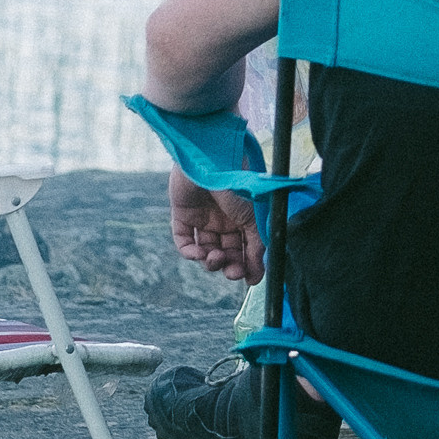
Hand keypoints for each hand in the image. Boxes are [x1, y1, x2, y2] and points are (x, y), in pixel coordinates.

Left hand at [168, 168, 261, 285]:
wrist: (212, 158)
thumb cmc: (238, 184)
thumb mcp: (253, 218)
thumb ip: (256, 247)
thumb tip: (256, 278)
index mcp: (243, 218)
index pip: (245, 248)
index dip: (247, 265)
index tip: (249, 280)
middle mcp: (223, 219)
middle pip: (226, 252)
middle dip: (229, 266)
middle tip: (232, 272)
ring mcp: (202, 217)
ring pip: (205, 250)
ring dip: (210, 261)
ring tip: (213, 258)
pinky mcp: (182, 214)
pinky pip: (183, 239)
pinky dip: (189, 252)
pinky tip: (197, 254)